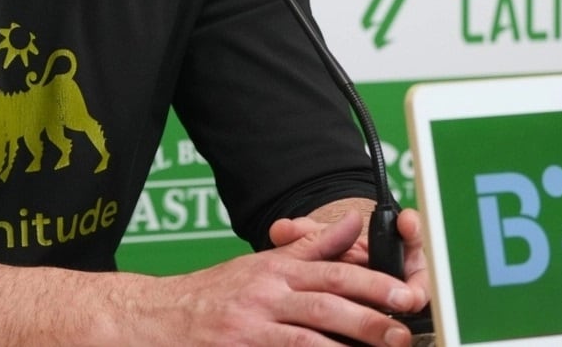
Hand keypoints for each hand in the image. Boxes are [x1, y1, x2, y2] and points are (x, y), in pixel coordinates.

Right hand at [152, 210, 419, 345]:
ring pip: (308, 339)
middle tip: (404, 333)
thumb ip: (310, 249)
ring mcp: (250, 327)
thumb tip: (352, 225)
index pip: (334, 272)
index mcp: (276, 271)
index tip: (404, 296)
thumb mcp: (261, 265)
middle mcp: (266, 295)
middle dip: (370, 319)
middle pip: (327, 305)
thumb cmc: (212, 295)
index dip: (373, 284)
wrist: (157, 318)